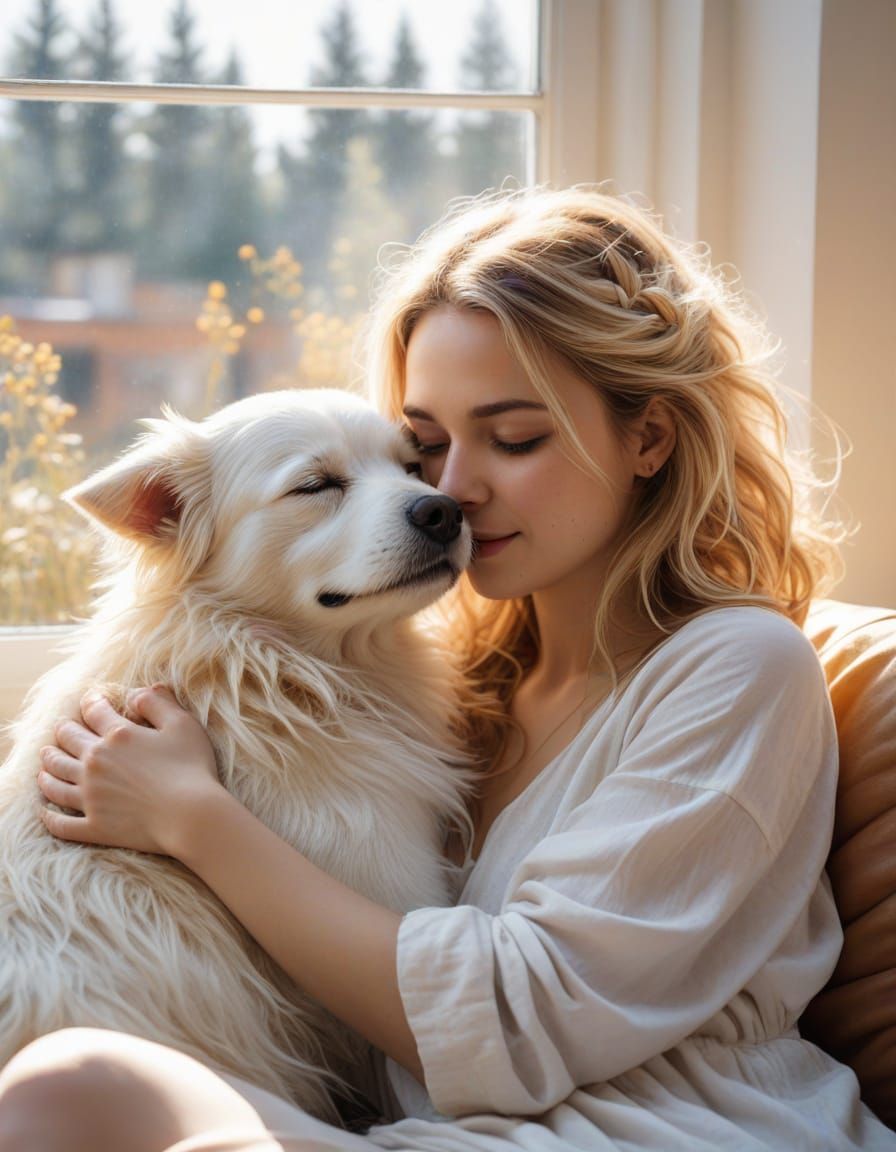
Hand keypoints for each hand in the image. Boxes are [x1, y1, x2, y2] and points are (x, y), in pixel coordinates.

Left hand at [37, 685, 222, 857]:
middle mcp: (95, 763)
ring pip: (55, 780)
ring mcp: (91, 797)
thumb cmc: (192, 768)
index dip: (91, 702)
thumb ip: (158, 702)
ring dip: (47, 768)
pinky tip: (43, 811)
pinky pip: (61, 823)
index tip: (91, 700)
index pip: (94, 711)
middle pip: (66, 742)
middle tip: (60, 729)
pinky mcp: (93, 827)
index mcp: (118, 736)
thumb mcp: (182, 724)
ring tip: (45, 761)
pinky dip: (48, 817)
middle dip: (62, 732)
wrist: (191, 816)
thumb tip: (136, 692)